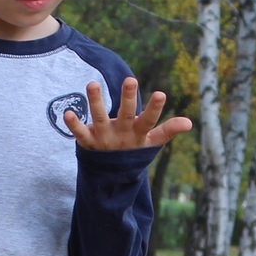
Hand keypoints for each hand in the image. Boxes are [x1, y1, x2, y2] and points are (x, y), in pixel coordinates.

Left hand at [65, 77, 191, 150]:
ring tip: (92, 84)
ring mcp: (104, 138)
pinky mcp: (88, 142)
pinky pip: (79, 133)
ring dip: (95, 102)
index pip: (149, 120)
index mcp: (138, 133)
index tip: (161, 94)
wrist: (111, 176)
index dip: (155, 109)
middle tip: (130, 79)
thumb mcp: (151, 142)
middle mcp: (121, 134)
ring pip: (99, 118)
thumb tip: (189, 123)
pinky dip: (73, 125)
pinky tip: (66, 113)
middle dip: (128, 98)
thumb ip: (168, 130)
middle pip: (126, 114)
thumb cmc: (133, 151)